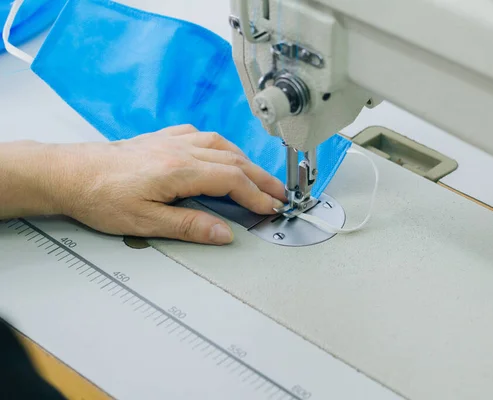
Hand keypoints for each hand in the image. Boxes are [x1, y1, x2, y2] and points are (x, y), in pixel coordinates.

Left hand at [2, 125, 285, 244]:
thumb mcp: (146, 222)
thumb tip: (225, 233)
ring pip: (221, 145)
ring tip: (260, 176)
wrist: (70, 173)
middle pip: (234, 160)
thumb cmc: (101, 198)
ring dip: (246, 161)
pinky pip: (201, 136)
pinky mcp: (161, 138)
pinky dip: (221, 146)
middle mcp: (180, 149)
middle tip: (280, 194)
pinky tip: (222, 152)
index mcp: (179, 170)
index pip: (232, 180)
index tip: (272, 208)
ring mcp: (172, 141)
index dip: (256, 195)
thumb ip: (190, 226)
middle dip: (261, 178)